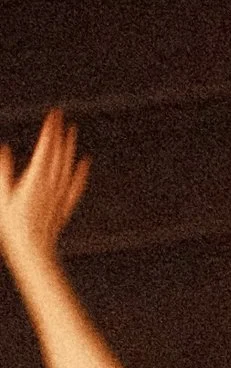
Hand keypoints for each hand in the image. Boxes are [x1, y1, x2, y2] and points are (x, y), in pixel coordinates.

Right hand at [0, 110, 91, 269]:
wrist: (33, 251)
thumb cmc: (12, 226)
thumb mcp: (0, 196)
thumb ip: (2, 172)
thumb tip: (3, 149)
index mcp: (35, 179)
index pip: (45, 149)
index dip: (50, 131)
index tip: (53, 115)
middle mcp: (52, 185)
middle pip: (58, 154)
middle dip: (59, 133)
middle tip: (61, 115)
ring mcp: (60, 195)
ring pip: (68, 166)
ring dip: (70, 148)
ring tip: (72, 131)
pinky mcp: (65, 205)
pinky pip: (76, 186)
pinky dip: (81, 172)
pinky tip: (85, 162)